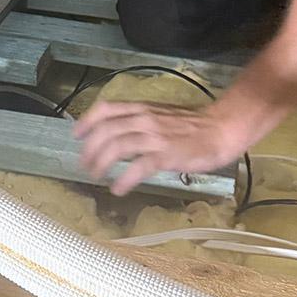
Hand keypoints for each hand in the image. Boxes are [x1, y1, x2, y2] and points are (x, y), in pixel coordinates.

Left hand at [73, 101, 240, 195]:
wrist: (220, 129)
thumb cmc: (193, 125)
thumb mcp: (160, 115)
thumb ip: (139, 122)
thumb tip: (119, 136)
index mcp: (142, 108)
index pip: (106, 108)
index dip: (87, 121)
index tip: (76, 134)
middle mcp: (144, 118)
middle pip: (106, 130)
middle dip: (90, 148)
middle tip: (84, 164)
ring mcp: (155, 136)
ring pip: (117, 146)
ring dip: (102, 163)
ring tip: (95, 176)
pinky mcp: (166, 154)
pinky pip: (139, 167)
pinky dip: (124, 178)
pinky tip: (118, 188)